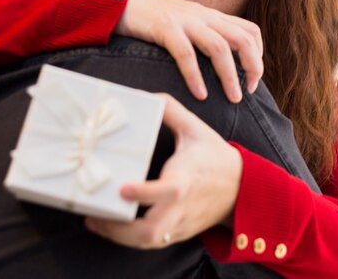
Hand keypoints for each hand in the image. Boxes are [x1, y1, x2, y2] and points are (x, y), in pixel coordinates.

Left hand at [84, 93, 242, 247]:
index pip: (168, 191)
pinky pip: (153, 242)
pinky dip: (130, 239)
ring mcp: (181, 223)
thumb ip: (169, 109)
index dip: (144, 193)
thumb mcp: (195, 128)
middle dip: (121, 229)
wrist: (242, 188)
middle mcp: (183, 206)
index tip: (123, 189)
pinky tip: (112, 227)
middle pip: (153, 230)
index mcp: (187, 179)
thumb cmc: (215, 156)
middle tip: (95, 216)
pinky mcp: (179, 232)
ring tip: (96, 222)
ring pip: (150, 242)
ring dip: (120, 237)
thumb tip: (142, 95)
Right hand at [114, 0, 262, 102]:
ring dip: (230, 76)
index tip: (252, 78)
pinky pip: (186, 53)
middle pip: (243, 38)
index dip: (258, 55)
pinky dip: (195, 76)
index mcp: (211, 16)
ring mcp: (185, 20)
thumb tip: (219, 65)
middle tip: (250, 91)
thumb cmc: (152, 21)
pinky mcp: (165, 27)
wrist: (120, 3)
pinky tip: (200, 95)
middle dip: (253, 67)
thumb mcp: (186, 25)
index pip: (250, 30)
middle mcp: (203, 16)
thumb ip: (203, 38)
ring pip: (220, 47)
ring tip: (233, 99)